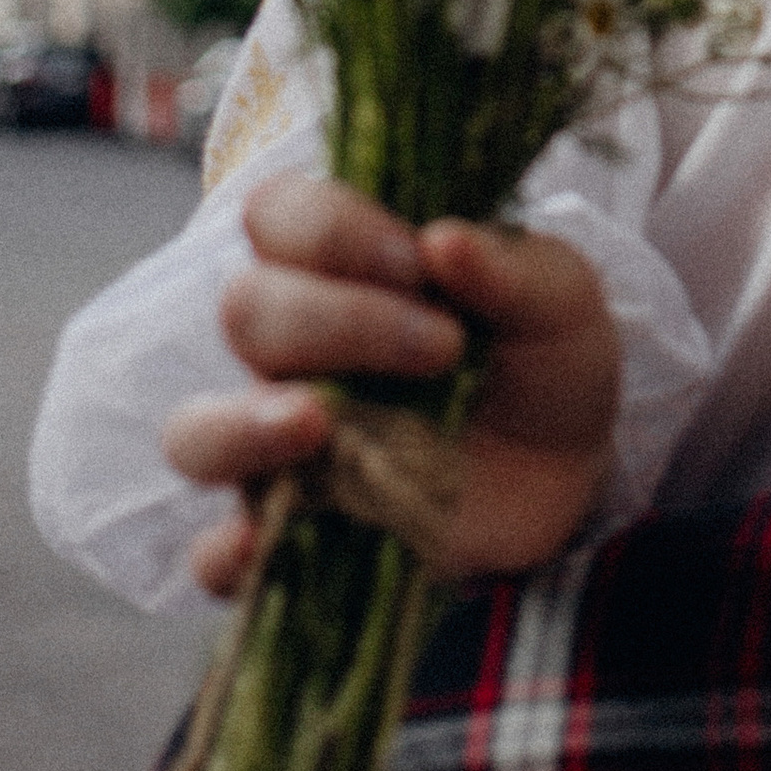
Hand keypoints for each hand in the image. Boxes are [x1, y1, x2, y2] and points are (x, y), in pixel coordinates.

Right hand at [163, 178, 620, 595]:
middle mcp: (296, 348)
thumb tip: (443, 241)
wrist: (573, 467)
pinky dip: (223, 555)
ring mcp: (285, 445)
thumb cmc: (546, 354)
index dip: (331, 230)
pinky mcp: (297, 530)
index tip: (416, 262)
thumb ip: (509, 268)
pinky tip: (256, 545)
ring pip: (196, 430)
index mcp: (346, 265)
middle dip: (334, 320)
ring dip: (241, 423)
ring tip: (315, 423)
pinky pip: (217, 556)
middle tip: (443, 346)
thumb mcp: (558, 299)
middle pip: (246, 310)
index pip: (279, 214)